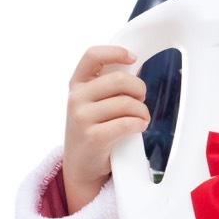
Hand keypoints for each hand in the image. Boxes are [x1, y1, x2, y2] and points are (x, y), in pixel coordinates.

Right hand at [63, 45, 149, 212]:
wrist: (82, 165)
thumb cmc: (94, 129)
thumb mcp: (94, 102)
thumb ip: (109, 84)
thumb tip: (135, 64)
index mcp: (77, 84)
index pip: (93, 56)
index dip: (115, 53)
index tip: (132, 58)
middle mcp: (76, 98)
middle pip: (120, 80)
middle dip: (139, 89)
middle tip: (141, 99)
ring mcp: (82, 117)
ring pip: (128, 103)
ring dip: (142, 112)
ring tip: (140, 119)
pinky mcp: (92, 137)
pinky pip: (128, 123)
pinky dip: (139, 124)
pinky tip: (138, 128)